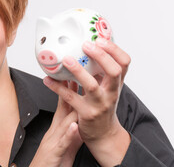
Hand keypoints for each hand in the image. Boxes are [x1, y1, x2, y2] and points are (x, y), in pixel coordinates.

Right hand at [30, 82, 82, 166]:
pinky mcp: (55, 154)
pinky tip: (74, 126)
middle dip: (68, 92)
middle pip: (62, 109)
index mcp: (57, 128)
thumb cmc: (55, 161)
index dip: (68, 90)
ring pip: (62, 123)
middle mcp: (54, 132)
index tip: (74, 76)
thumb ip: (73, 130)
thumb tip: (81, 119)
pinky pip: (63, 143)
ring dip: (69, 109)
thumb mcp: (66, 143)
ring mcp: (53, 142)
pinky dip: (68, 134)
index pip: (64, 105)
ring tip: (76, 95)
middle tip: (73, 76)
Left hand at [43, 38, 130, 166]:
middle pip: (114, 71)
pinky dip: (58, 87)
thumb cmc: (103, 105)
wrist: (103, 134)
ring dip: (78, 71)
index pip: (124, 63)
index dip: (115, 50)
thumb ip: (101, 70)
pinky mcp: (86, 114)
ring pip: (91, 85)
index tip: (100, 39)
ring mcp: (100, 104)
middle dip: (101, 56)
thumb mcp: (107, 87)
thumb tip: (90, 47)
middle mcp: (112, 92)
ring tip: (66, 60)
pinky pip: (71, 98)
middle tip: (86, 45)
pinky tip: (48, 79)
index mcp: (117, 83)